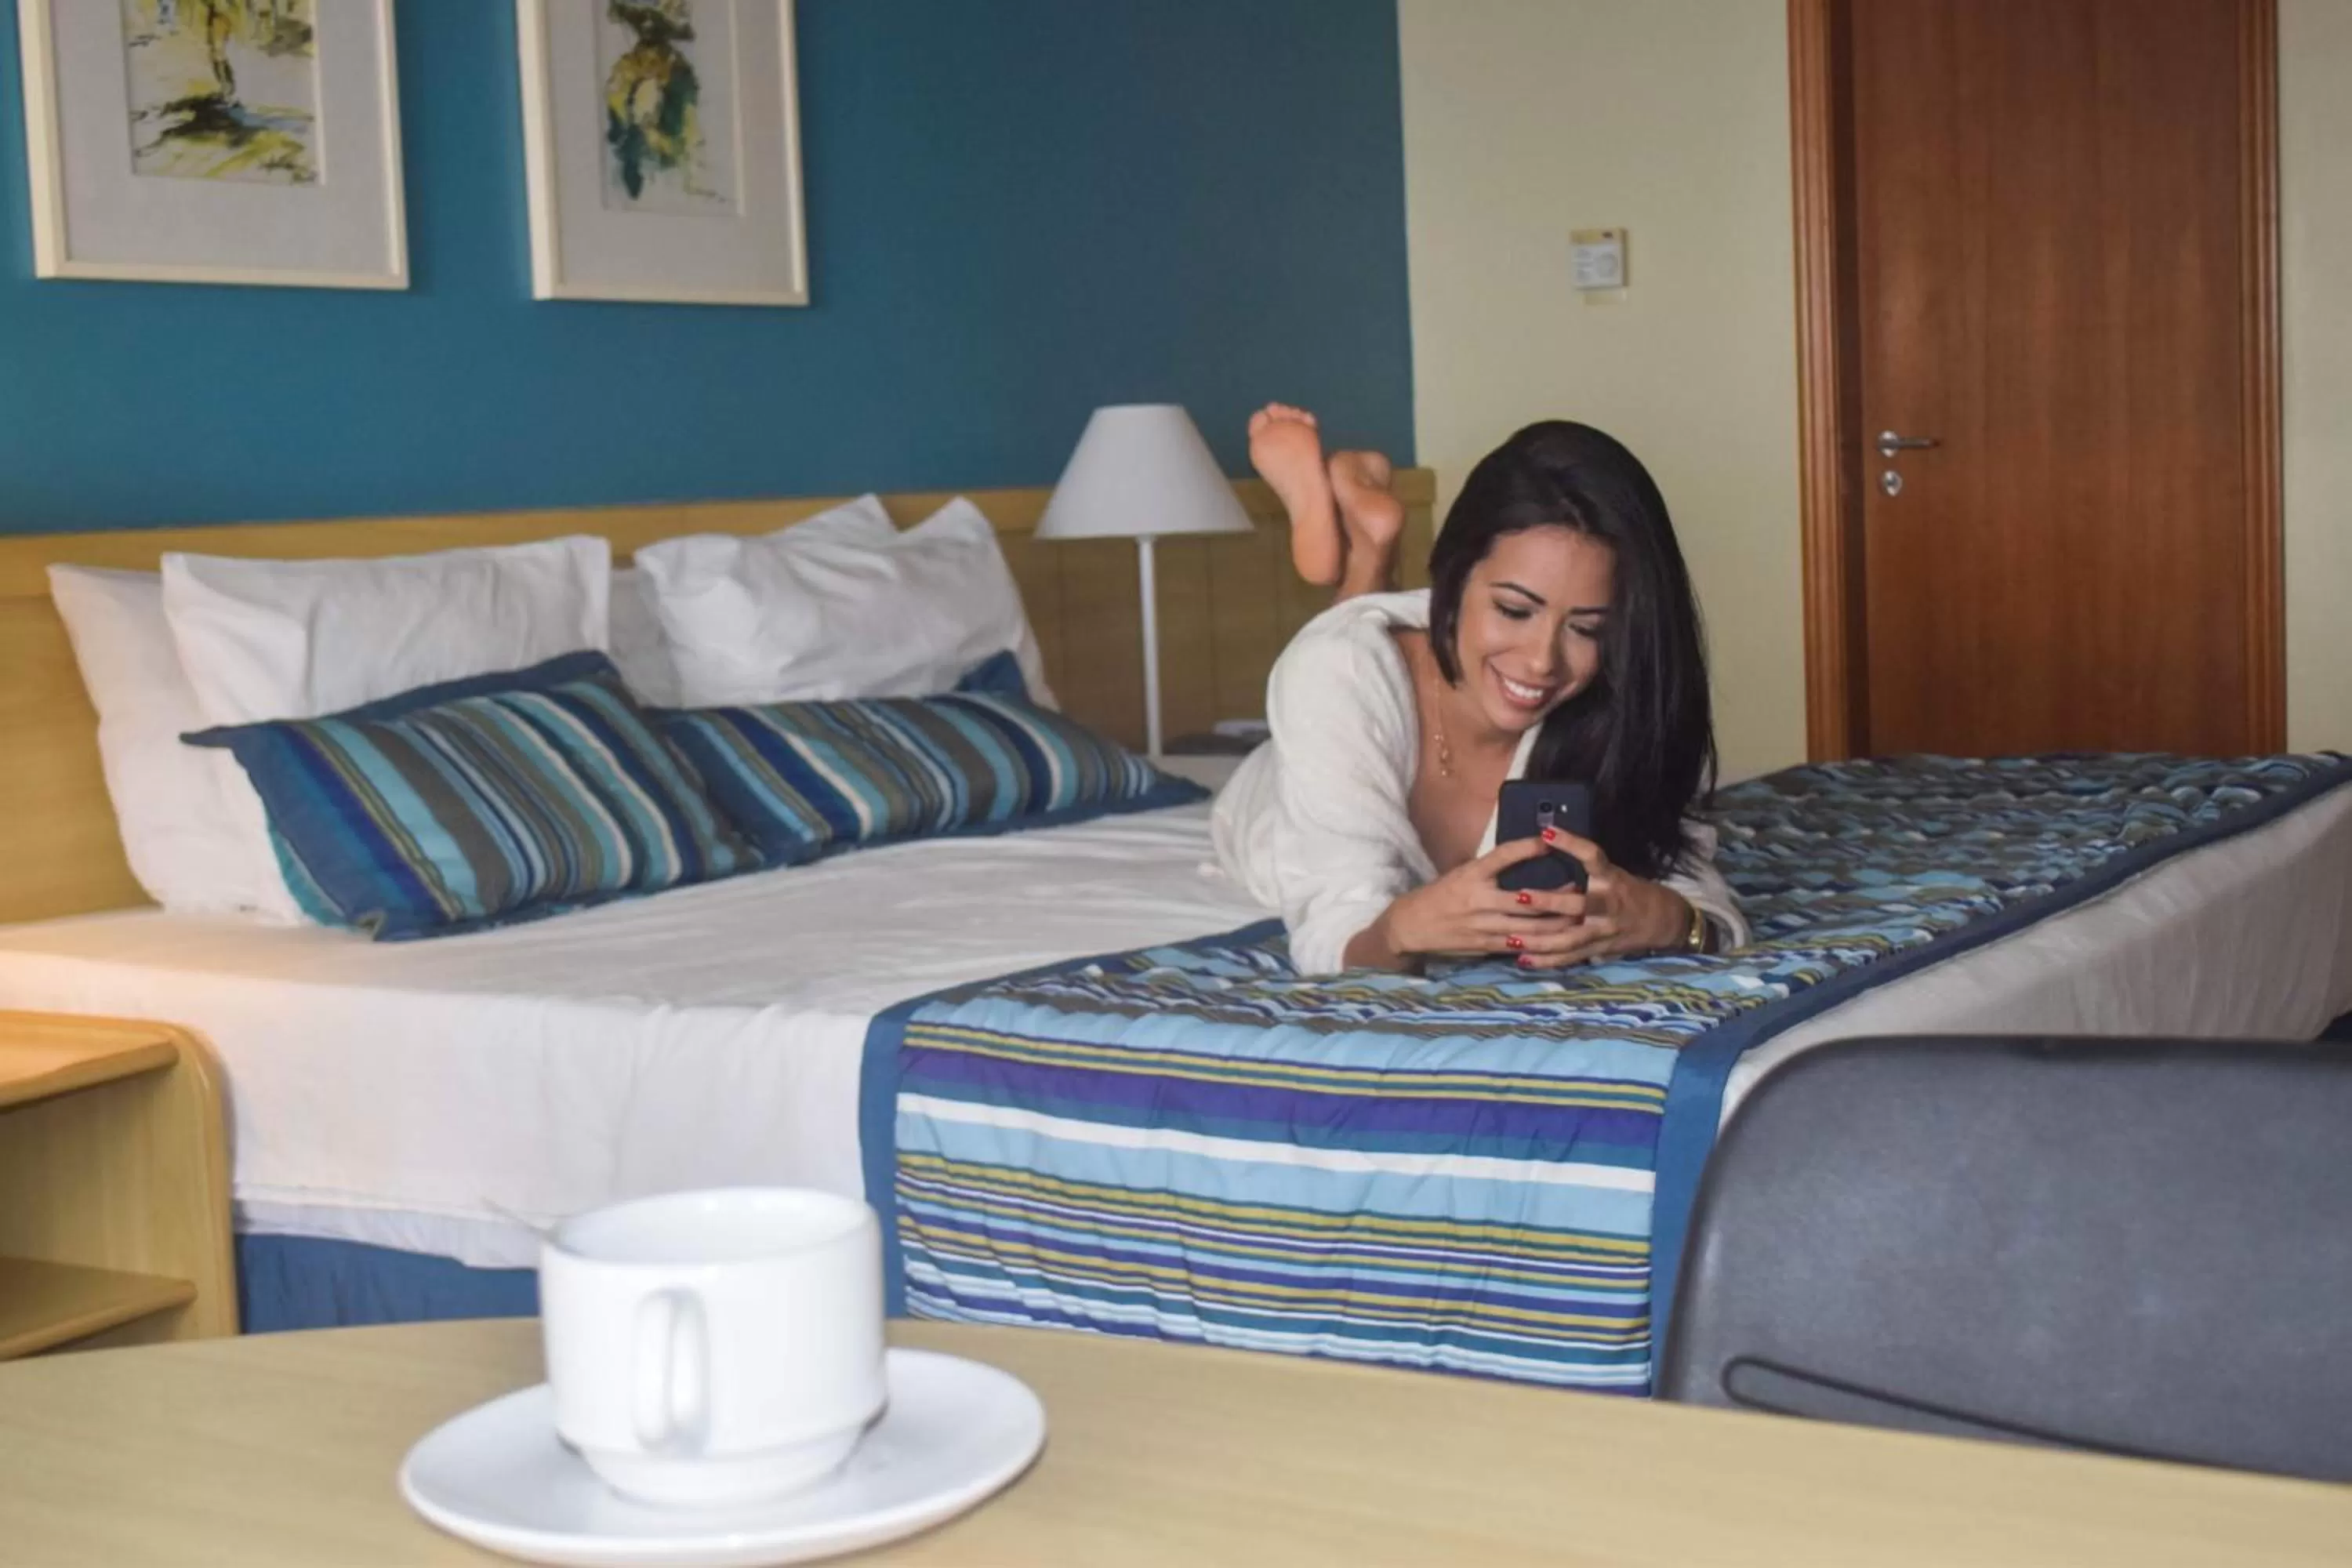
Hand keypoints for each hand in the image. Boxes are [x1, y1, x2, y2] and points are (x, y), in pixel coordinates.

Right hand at [1360, 837, 1591, 967]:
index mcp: (1472, 874)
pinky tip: (1559, 940)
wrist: (1412, 925)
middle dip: (1557, 897)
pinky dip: (1541, 942)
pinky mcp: (1485, 945)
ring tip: (1579, 916)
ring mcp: (1483, 925)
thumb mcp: (1462, 874)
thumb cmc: (1440, 895)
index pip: (1503, 855)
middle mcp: (1479, 899)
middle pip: (1527, 898)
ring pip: (1529, 926)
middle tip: (1582, 889)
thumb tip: (1525, 858)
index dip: (1528, 847)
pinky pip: (1519, 944)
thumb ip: (1490, 870)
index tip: (1550, 840)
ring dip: (1557, 923)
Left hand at [1524, 829, 1692, 967]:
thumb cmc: (1628, 891)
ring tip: (1511, 937)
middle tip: (1519, 896)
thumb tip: (1546, 842)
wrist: (1662, 921)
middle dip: (1548, 902)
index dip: (1571, 843)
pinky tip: (1522, 959)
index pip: (1592, 856)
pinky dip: (1546, 960)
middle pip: (1578, 905)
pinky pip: (1570, 958)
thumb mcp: (1612, 873)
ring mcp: (1603, 931)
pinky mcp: (1598, 950)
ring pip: (1569, 939)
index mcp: (1611, 879)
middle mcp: (1608, 905)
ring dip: (1539, 940)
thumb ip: (1586, 866)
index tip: (1547, 833)